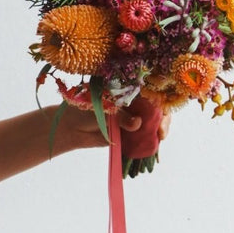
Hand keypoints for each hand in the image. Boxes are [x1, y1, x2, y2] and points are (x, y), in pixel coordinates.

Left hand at [52, 99, 170, 154]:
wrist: (71, 128)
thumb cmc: (82, 110)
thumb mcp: (102, 108)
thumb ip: (119, 116)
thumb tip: (137, 123)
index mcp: (125, 89)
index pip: (148, 90)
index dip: (158, 100)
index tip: (160, 111)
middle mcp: (132, 102)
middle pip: (155, 107)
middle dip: (162, 118)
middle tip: (162, 131)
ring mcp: (132, 118)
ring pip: (152, 122)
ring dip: (158, 129)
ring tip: (159, 137)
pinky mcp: (130, 133)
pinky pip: (144, 136)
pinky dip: (150, 139)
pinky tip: (155, 143)